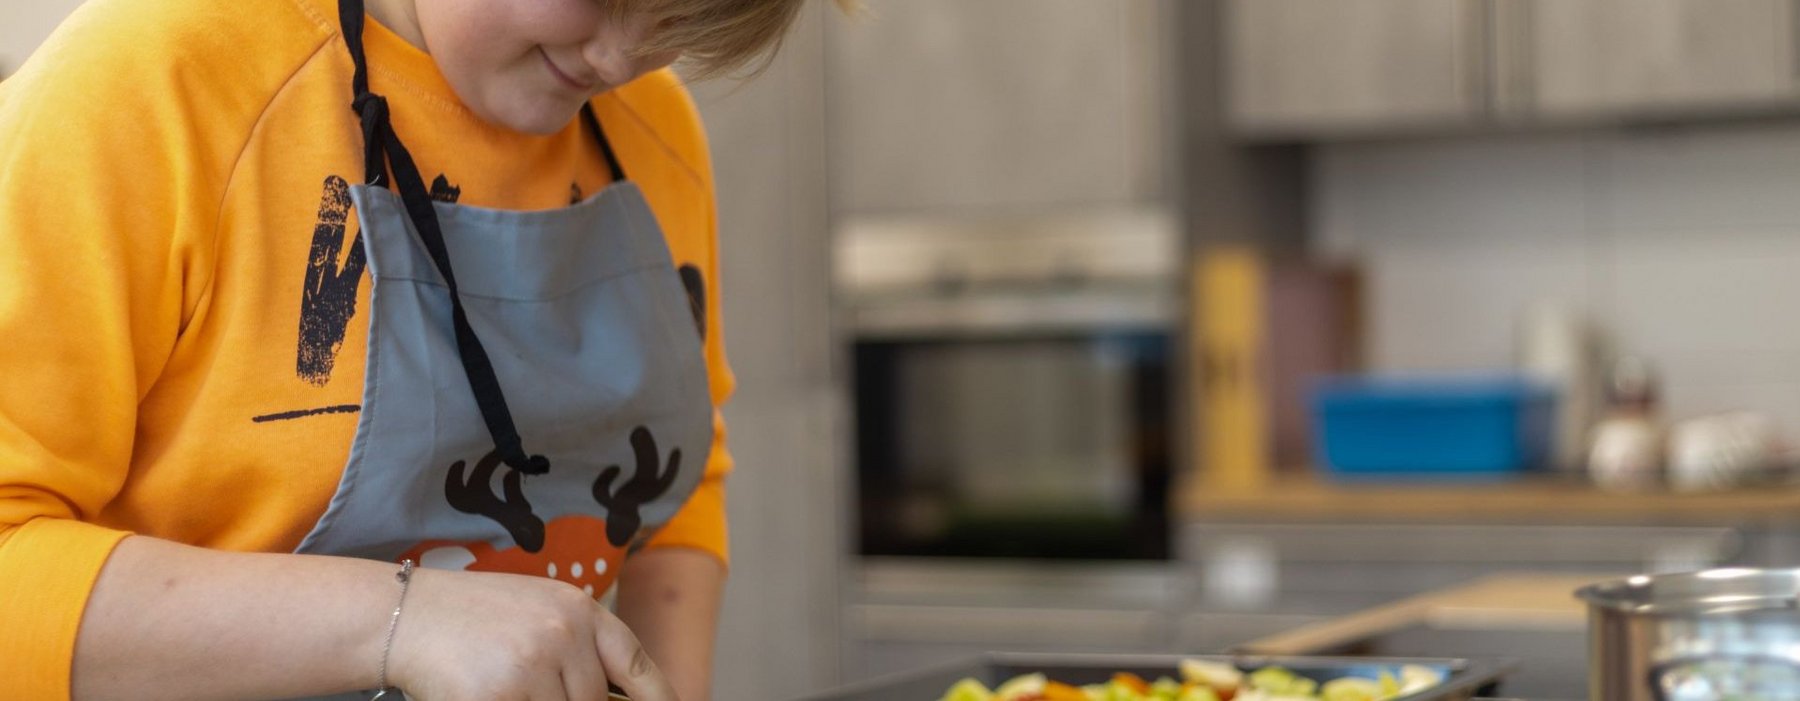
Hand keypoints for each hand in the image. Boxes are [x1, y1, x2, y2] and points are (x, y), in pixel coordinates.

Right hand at [385, 568, 677, 700]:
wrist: (407, 615)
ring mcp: (534, 666)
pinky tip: (487, 692)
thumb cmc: (473, 617)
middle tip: (529, 681)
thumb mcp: (538, 614)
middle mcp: (564, 634)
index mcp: (579, 610)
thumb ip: (578, 647)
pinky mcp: (502, 696)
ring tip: (504, 681)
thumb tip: (612, 692)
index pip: (635, 663)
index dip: (658, 696)